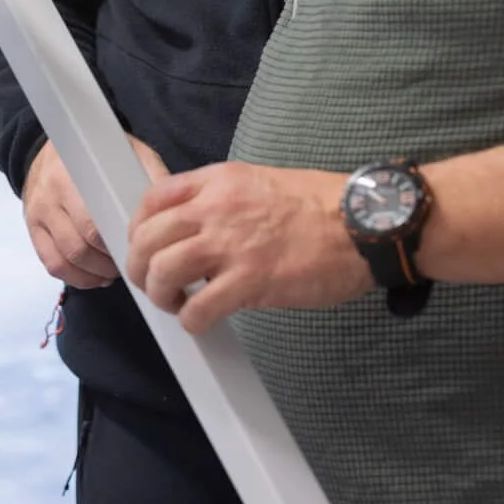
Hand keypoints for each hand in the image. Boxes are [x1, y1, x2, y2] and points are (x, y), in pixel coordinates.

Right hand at [21, 138, 170, 288]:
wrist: (54, 146)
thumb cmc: (99, 154)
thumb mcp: (130, 154)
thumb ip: (151, 178)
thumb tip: (174, 212)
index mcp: (73, 174)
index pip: (93, 225)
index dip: (116, 244)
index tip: (136, 250)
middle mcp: (50, 195)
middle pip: (79, 247)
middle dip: (108, 263)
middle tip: (129, 262)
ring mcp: (38, 214)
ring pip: (65, 260)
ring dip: (94, 273)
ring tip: (114, 270)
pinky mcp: (32, 229)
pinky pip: (52, 264)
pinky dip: (76, 277)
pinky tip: (94, 275)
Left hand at [124, 162, 367, 331]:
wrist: (365, 224)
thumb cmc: (321, 206)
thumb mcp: (260, 182)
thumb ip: (222, 198)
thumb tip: (194, 224)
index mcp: (219, 181)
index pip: (152, 199)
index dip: (138, 229)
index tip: (144, 247)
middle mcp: (215, 208)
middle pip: (148, 238)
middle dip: (140, 267)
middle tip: (154, 284)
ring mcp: (230, 245)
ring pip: (162, 271)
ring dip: (161, 295)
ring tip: (177, 304)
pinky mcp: (249, 282)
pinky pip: (198, 309)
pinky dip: (191, 321)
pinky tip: (202, 322)